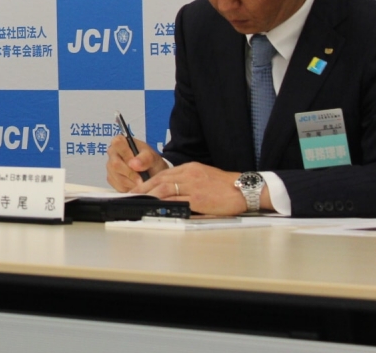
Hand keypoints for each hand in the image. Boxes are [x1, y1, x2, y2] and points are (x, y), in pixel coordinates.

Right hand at [105, 135, 168, 191]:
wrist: (153, 174)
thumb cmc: (151, 161)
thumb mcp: (153, 157)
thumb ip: (145, 159)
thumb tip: (133, 164)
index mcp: (121, 142)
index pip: (117, 143)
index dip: (126, 154)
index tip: (136, 164)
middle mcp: (112, 153)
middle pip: (115, 164)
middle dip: (130, 174)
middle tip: (142, 180)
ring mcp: (110, 166)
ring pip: (116, 176)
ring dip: (131, 182)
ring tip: (141, 182)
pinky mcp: (111, 178)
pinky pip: (117, 185)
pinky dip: (128, 188)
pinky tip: (135, 185)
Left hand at [130, 161, 266, 215]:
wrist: (244, 188)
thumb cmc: (225, 185)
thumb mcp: (203, 176)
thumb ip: (188, 180)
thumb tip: (172, 190)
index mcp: (189, 168)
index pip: (163, 173)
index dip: (148, 181)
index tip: (138, 187)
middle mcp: (189, 174)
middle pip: (160, 179)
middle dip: (143, 187)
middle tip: (130, 194)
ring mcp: (193, 186)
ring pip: (165, 188)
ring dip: (149, 195)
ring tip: (138, 200)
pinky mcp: (198, 198)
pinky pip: (177, 200)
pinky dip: (164, 203)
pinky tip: (155, 206)